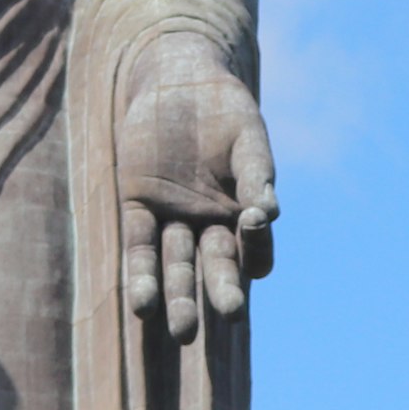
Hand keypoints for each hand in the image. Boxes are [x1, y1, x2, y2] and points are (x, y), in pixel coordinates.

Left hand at [117, 31, 279, 341]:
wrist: (178, 78)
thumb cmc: (223, 110)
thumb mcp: (246, 137)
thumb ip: (257, 173)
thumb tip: (270, 212)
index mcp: (243, 216)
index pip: (254, 253)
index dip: (257, 247)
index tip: (255, 222)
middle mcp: (209, 226)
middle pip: (216, 268)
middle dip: (221, 291)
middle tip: (228, 315)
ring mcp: (173, 220)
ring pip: (176, 267)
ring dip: (178, 297)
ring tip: (181, 331)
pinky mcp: (138, 207)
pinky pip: (139, 247)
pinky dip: (142, 274)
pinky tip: (143, 303)